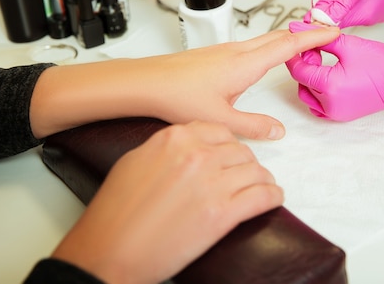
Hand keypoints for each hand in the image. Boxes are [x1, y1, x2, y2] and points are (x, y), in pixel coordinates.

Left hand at [30, 27, 339, 140]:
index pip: (289, 45)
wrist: (146, 83)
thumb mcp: (222, 120)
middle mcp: (238, 51)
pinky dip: (268, 45)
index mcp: (246, 64)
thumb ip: (254, 126)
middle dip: (304, 33)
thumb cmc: (178, 97)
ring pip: (264, 38)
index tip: (334, 30)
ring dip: (286, 38)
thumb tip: (278, 131)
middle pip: (279, 36)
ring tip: (300, 44)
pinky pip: (250, 44)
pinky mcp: (214, 54)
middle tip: (324, 34)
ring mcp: (225, 50)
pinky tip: (262, 58)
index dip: (314, 37)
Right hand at [51, 121, 282, 283]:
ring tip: (264, 186)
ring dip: (262, 179)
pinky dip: (273, 196)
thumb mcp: (135, 161)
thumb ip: (166, 148)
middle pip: (240, 151)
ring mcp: (212, 183)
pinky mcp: (222, 213)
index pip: (219, 132)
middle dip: (246, 163)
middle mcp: (196, 155)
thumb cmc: (115, 212)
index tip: (232, 156)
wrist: (109, 251)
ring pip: (255, 171)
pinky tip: (274, 198)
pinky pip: (262, 196)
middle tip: (247, 175)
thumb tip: (189, 147)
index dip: (230, 146)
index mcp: (175, 139)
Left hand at [285, 22, 383, 120]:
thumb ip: (320, 37)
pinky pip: (318, 106)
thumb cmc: (383, 63)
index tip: (298, 42)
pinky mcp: (341, 115)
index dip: (296, 53)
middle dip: (303, 65)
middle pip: (301, 82)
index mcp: (330, 86)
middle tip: (314, 49)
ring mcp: (335, 112)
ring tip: (321, 63)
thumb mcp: (348, 44)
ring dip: (308, 79)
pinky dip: (316, 93)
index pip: (299, 70)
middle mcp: (330, 104)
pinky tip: (326, 78)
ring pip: (307, 95)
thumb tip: (300, 28)